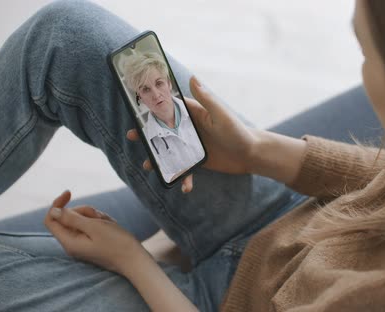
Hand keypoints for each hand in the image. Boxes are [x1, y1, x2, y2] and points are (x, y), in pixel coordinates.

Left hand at [44, 190, 140, 274]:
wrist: (134, 259)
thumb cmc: (116, 243)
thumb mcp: (94, 227)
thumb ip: (71, 218)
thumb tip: (53, 211)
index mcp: (69, 242)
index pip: (51, 219)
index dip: (57, 204)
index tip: (69, 192)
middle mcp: (73, 243)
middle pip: (68, 217)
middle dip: (84, 211)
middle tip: (99, 217)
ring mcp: (82, 243)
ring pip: (82, 219)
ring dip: (95, 216)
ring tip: (108, 224)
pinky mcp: (91, 242)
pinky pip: (91, 225)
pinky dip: (100, 222)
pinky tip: (111, 227)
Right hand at [126, 76, 257, 192]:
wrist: (252, 154)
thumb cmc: (238, 131)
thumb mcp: (221, 114)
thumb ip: (206, 98)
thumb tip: (192, 77)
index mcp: (194, 114)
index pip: (169, 108)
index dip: (152, 109)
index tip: (136, 111)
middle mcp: (190, 130)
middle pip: (163, 131)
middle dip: (147, 135)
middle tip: (132, 137)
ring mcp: (193, 146)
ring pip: (169, 152)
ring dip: (158, 159)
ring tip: (148, 166)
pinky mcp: (198, 161)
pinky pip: (185, 169)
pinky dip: (182, 178)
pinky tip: (184, 187)